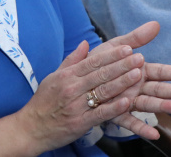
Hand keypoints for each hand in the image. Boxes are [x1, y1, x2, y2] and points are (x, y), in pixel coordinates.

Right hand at [13, 39, 148, 152]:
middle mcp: (72, 88)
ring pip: (102, 92)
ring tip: (138, 74)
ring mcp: (76, 106)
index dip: (111, 55)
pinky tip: (127, 102)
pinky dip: (114, 108)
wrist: (31, 127)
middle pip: (100, 74)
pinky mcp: (80, 123)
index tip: (127, 48)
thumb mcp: (54, 76)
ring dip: (122, 82)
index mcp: (67, 75)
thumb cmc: (44, 101)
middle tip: (138, 57)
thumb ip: (72, 60)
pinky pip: (100, 114)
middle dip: (122, 65)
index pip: (92, 62)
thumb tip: (85, 43)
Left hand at [94, 22, 170, 136]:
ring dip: (163, 107)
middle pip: (159, 89)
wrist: (78, 78)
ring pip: (148, 104)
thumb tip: (156, 24)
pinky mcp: (117, 114)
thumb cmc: (100, 61)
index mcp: (138, 70)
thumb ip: (136, 38)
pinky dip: (141, 128)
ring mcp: (128, 101)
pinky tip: (154, 134)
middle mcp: (137, 87)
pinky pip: (129, 122)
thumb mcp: (117, 46)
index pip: (161, 71)